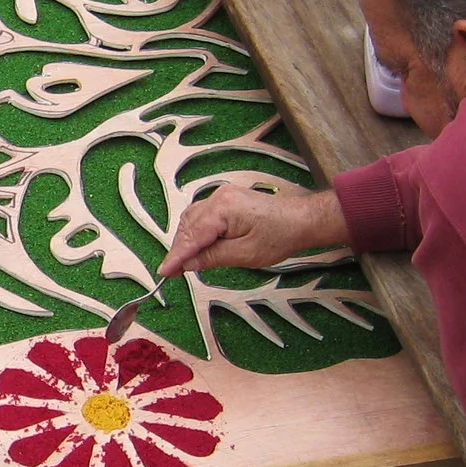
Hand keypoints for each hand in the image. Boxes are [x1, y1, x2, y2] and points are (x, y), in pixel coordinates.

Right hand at [158, 183, 348, 277]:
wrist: (302, 220)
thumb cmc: (279, 237)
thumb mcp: (244, 255)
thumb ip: (212, 258)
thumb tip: (187, 263)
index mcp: (223, 208)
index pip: (192, 236)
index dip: (176, 256)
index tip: (164, 271)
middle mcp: (218, 197)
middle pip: (188, 225)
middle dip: (180, 248)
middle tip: (173, 271)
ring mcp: (222, 195)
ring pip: (193, 219)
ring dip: (187, 240)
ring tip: (185, 261)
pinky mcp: (227, 199)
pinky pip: (203, 215)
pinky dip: (197, 231)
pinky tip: (199, 246)